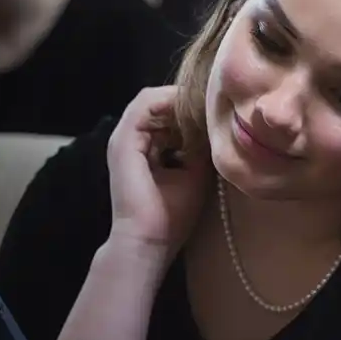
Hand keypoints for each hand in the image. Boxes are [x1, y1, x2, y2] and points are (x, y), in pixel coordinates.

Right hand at [106, 86, 209, 260]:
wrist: (149, 239)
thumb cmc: (172, 214)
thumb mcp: (194, 172)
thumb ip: (200, 146)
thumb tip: (217, 124)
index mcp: (145, 147)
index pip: (165, 114)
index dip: (190, 107)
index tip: (217, 107)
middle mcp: (131, 139)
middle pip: (160, 103)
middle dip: (188, 101)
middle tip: (215, 100)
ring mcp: (123, 138)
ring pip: (152, 100)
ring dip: (180, 100)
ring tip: (206, 103)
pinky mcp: (123, 140)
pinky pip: (145, 106)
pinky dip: (169, 102)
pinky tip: (193, 108)